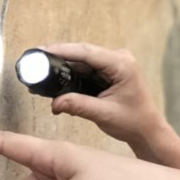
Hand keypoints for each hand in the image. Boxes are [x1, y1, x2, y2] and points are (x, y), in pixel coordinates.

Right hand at [44, 43, 163, 149]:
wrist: (147, 129)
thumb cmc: (134, 121)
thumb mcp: (104, 114)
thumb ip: (78, 105)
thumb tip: (54, 102)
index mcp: (122, 65)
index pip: (87, 52)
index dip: (62, 50)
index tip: (40, 51)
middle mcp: (118, 59)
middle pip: (81, 54)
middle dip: (56, 59)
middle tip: (33, 64)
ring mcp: (113, 65)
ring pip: (80, 62)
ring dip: (61, 69)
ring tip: (38, 77)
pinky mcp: (107, 72)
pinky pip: (84, 70)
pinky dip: (69, 76)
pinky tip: (53, 83)